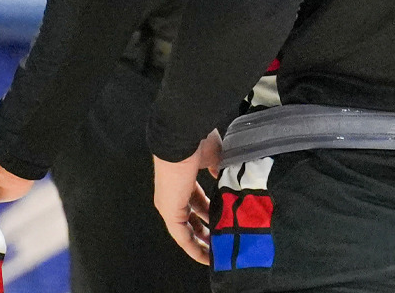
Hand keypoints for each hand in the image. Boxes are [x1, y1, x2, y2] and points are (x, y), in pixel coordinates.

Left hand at [154, 131, 221, 265]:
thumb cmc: (196, 142)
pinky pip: (182, 237)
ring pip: (186, 231)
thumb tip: (224, 176)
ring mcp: (170, 205)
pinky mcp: (170, 213)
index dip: (210, 212)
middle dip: (207, 231)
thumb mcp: (213, 157)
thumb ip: (218, 168)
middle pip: (191, 219)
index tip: (224, 220)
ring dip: (202, 243)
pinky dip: (194, 248)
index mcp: (183, 180)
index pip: (196, 201)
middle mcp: (174, 195)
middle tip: (223, 242)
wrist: (182, 137)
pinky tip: (206, 257)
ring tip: (218, 254)